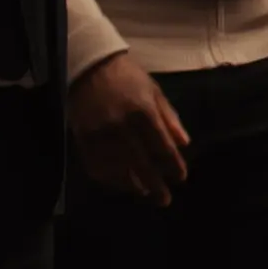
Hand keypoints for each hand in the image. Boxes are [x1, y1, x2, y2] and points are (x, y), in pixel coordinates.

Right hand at [69, 51, 191, 207]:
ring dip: (133, 185)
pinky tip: (121, 184)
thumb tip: (184, 143)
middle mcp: (122, 127)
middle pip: (142, 164)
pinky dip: (110, 179)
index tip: (181, 178)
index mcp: (143, 112)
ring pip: (119, 169)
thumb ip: (169, 118)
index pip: (162, 147)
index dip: (173, 165)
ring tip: (144, 194)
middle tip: (165, 200)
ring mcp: (100, 135)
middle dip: (155, 184)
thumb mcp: (154, 92)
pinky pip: (97, 167)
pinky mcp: (83, 140)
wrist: (90, 68)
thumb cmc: (128, 78)